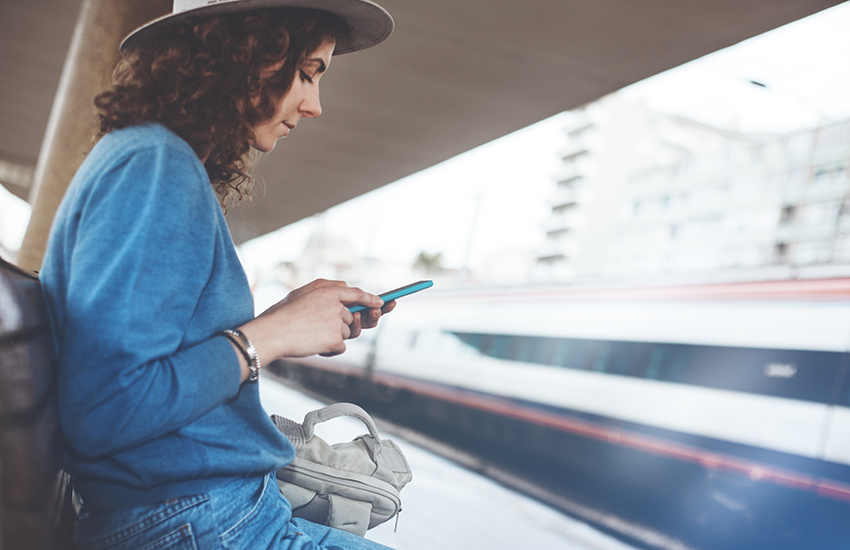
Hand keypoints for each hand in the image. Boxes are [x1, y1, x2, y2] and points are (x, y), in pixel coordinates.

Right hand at [241, 280, 382, 363]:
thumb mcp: (302, 293)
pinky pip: (342, 347)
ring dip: (333, 338)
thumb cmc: (283, 314)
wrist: (273, 333)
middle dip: (341, 326)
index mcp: (328, 291)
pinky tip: (314, 345)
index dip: (370, 299)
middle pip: (351, 319)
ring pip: (347, 333)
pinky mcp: (336, 339)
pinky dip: (330, 350)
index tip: (382, 303)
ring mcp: (337, 322)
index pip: (356, 294)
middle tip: (320, 328)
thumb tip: (345, 285)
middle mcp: (337, 305)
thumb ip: (326, 288)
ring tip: (311, 335)